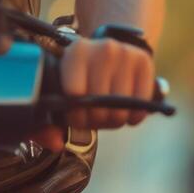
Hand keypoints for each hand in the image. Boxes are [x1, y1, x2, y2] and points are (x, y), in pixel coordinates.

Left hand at [30, 36, 156, 151]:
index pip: (75, 94)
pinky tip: (126, 112)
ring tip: (108, 114)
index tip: (75, 116)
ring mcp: (126, 54)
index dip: (75, 115)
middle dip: (96, 120)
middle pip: (100, 105)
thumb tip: (55, 143)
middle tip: (93, 117)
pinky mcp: (145, 62)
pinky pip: (141, 105)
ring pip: (121, 108)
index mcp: (76, 52)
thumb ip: (48, 123)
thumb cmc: (81, 77)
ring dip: (114, 120)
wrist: (109, 52)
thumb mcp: (62, 91)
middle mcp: (103, 49)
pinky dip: (134, 116)